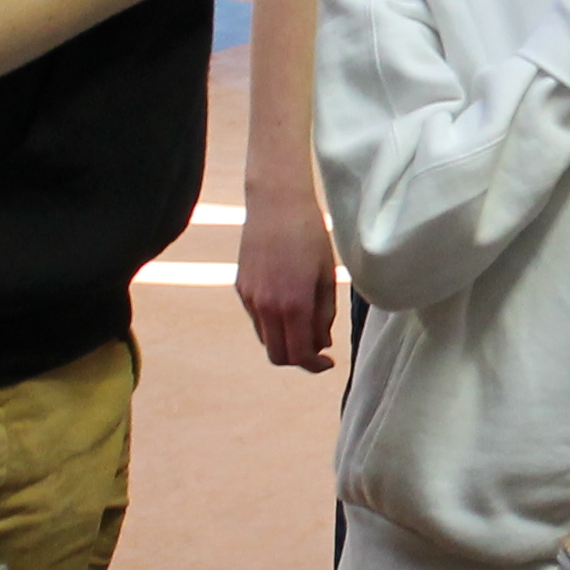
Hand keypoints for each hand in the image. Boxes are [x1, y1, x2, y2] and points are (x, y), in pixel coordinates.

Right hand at [233, 178, 338, 371]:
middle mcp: (266, 307)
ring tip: (305, 321)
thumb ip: (324, 315)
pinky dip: (273, 323)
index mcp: (293, 305)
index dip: (315, 365)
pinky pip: (257, 319)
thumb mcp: (326, 277)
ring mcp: (249, 298)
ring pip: (266, 339)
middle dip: (298, 358)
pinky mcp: (241, 288)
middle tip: (316, 346)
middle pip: (277, 356)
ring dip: (285, 340)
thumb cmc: (310, 236)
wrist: (276, 204)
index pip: (300, 355)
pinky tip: (288, 303)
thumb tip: (321, 344)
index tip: (328, 362)